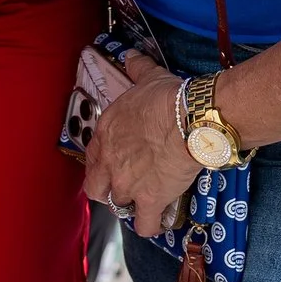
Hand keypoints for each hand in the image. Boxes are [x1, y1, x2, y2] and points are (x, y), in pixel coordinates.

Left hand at [81, 52, 202, 244]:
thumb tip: (131, 56)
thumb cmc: (167, 97)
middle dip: (108, 190)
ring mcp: (127, 184)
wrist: (189, 120)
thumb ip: (136, 68)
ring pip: (120, 205)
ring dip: (132, 204)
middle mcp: (109, 162)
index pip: (91, 158)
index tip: (115, 163)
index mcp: (105, 134)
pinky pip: (145, 225)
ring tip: (147, 200)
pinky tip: (160, 220)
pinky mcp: (150, 200)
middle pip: (96, 189)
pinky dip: (152, 225)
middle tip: (126, 187)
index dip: (102, 163)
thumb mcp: (147, 78)